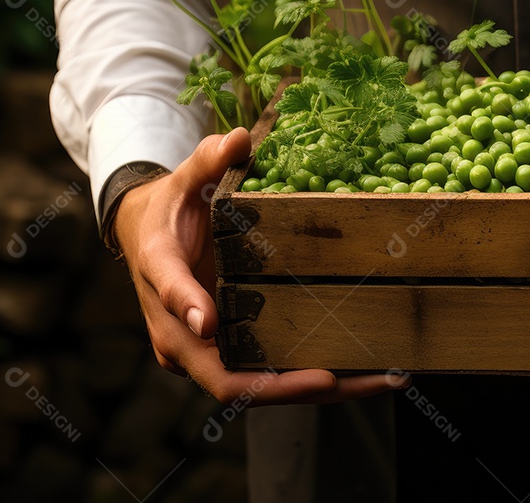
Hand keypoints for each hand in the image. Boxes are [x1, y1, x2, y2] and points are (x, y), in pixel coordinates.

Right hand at [113, 128, 405, 404]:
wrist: (150, 238)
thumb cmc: (171, 209)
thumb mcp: (185, 179)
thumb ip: (209, 159)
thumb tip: (238, 138)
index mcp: (162, 274)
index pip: (170, 292)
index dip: (187, 307)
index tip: (207, 321)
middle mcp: (181, 329)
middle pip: (223, 377)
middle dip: (279, 386)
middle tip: (332, 379)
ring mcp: (207, 350)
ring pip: (256, 389)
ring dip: (316, 391)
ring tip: (380, 381)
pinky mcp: (232, 355)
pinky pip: (273, 378)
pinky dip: (319, 382)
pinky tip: (371, 375)